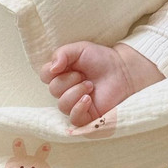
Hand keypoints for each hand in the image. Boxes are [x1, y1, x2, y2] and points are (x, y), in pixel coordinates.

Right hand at [39, 42, 162, 125]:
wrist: (123, 70)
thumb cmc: (102, 59)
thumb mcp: (80, 48)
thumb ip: (62, 53)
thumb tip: (52, 68)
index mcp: (62, 73)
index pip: (45, 75)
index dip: (52, 71)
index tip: (66, 65)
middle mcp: (66, 90)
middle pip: (53, 90)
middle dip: (68, 80)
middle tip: (84, 75)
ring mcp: (75, 104)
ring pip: (62, 105)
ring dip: (76, 92)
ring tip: (91, 85)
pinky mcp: (86, 117)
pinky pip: (73, 119)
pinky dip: (78, 108)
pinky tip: (88, 99)